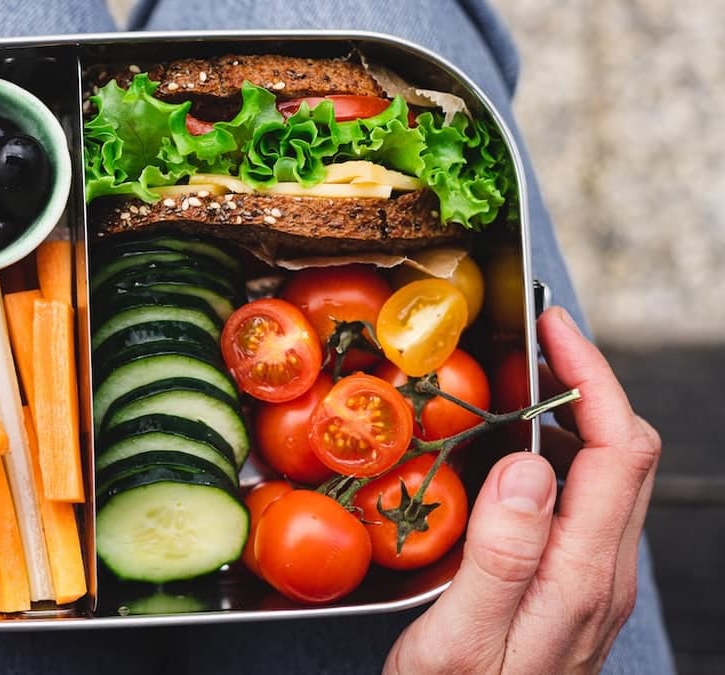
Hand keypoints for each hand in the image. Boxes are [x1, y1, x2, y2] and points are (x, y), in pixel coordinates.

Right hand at [385, 306, 660, 673]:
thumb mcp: (458, 642)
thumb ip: (500, 557)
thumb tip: (528, 464)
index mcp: (581, 577)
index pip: (619, 449)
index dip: (592, 377)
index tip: (552, 329)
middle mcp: (601, 574)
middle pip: (628, 452)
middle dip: (588, 382)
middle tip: (532, 343)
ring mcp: (591, 582)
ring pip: (611, 475)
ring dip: (575, 416)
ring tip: (517, 385)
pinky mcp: (572, 588)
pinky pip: (584, 502)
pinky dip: (558, 455)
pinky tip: (510, 453)